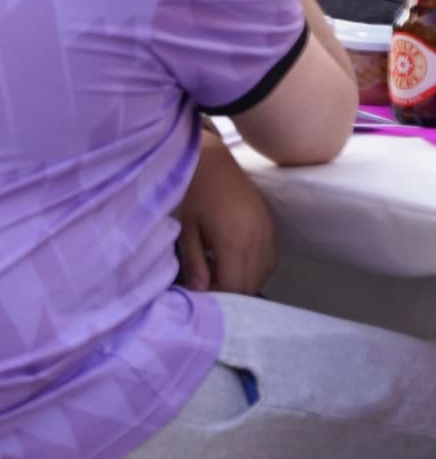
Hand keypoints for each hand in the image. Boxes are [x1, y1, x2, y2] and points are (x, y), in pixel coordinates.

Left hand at [174, 127, 277, 294]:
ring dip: (244, 281)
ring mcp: (268, 233)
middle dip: (231, 292)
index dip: (219, 296)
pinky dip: (255, 269)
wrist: (212, 161)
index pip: (235, 286)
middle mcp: (258, 240)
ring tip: (219, 274)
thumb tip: (201, 290)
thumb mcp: (186, 228)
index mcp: (235, 242)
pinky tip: (235, 263)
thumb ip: (194, 261)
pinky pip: (269, 260)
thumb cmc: (193, 192)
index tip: (201, 293)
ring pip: (263, 274)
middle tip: (208, 286)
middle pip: (252, 284)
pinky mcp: (271, 227)